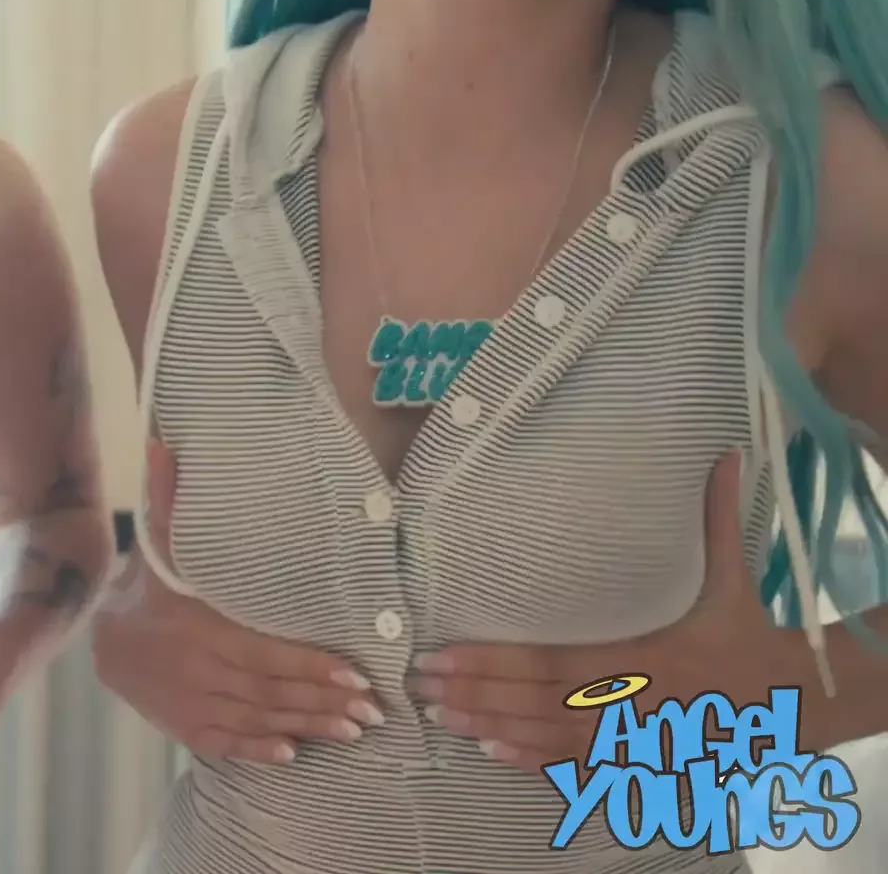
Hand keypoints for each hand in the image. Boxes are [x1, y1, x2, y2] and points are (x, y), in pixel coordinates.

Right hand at [90, 442, 383, 762]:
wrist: (102, 639)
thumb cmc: (148, 586)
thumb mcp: (157, 543)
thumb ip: (169, 498)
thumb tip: (163, 441)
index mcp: (198, 625)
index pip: (264, 651)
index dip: (312, 665)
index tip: (357, 674)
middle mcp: (195, 668)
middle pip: (269, 690)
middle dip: (324, 701)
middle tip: (373, 710)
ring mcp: (188, 702)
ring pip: (255, 719)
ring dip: (306, 726)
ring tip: (353, 730)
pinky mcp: (183, 726)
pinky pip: (225, 742)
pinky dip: (258, 750)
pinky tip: (292, 753)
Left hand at [415, 452, 779, 772]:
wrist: (797, 700)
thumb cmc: (751, 631)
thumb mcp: (735, 576)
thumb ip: (717, 517)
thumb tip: (722, 451)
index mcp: (653, 656)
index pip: (558, 662)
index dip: (497, 663)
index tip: (443, 654)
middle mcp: (639, 702)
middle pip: (544, 702)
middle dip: (479, 694)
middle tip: (420, 686)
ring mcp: (638, 737)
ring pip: (554, 737)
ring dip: (494, 727)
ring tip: (441, 715)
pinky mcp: (642, 757)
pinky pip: (581, 765)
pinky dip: (536, 760)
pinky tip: (493, 751)